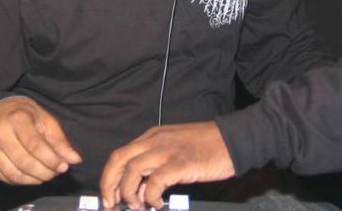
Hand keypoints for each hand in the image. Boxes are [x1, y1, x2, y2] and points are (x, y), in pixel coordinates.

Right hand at [0, 97, 81, 185]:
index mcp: (17, 117)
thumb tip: (74, 159)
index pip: (35, 145)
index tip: (64, 166)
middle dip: (45, 172)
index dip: (51, 159)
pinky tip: (32, 176)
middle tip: (56, 172)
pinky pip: (5, 178)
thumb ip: (59, 140)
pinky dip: (22, 181)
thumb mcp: (44, 120)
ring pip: (14, 174)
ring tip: (45, 174)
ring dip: (34, 180)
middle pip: (24, 162)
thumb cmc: (23, 115)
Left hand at [100, 121, 233, 209]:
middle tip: (111, 204)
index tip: (109, 197)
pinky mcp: (181, 163)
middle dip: (109, 184)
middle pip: (119, 159)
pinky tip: (157, 203)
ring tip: (137, 206)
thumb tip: (139, 192)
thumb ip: (154, 169)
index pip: (120, 155)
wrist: (232, 139)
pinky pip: (156, 180)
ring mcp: (168, 150)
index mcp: (151, 137)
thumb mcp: (173, 153)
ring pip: (133, 169)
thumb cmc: (205, 148)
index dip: (109, 177)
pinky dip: (151, 195)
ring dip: (129, 192)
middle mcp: (155, 140)